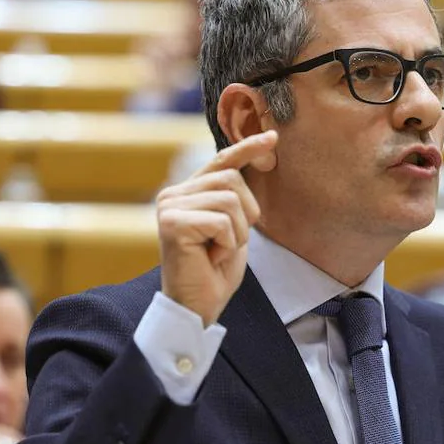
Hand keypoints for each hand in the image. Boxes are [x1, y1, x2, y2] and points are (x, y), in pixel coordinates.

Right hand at [157, 131, 276, 325]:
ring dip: (237, 233)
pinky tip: (210, 258)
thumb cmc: (214, 272)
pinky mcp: (172, 223)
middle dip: (245, 215)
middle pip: (232, 180)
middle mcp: (173, 194)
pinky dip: (226, 244)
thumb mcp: (232, 227)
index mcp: (186, 192)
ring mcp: (170, 206)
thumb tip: (256, 160)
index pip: (221, 162)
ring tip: (218, 251)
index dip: (247, 148)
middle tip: (229, 244)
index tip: (273, 137)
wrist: (196, 307)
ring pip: (230, 200)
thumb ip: (234, 198)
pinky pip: (221, 221)